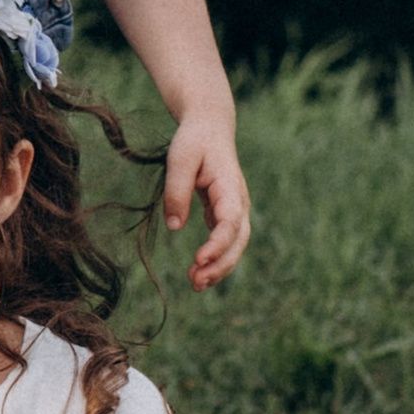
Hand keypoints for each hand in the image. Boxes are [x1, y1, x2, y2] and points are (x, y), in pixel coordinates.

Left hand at [164, 115, 251, 287]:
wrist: (209, 128)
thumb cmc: (194, 140)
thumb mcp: (180, 158)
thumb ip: (177, 191)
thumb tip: (174, 226)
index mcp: (230, 187)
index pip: (230, 222)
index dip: (217, 244)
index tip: (198, 259)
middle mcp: (238, 202)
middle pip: (238, 240)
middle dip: (220, 265)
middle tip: (196, 282)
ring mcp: (234, 210)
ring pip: (235, 245)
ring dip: (218, 267)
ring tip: (195, 285)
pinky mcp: (224, 214)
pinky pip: (224, 242)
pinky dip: (214, 259)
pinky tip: (198, 274)